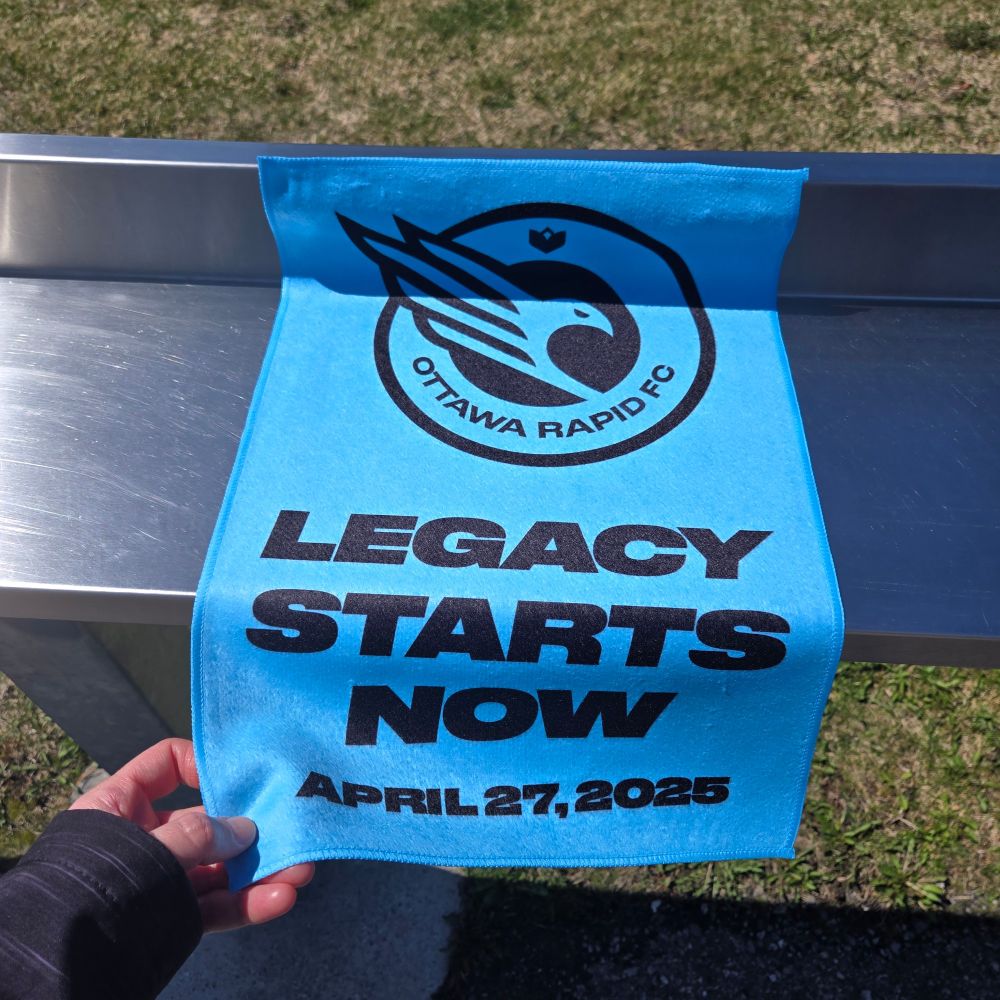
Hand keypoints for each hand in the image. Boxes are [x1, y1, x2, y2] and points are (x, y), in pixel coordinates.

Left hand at [70, 738, 313, 931]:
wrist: (59, 966)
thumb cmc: (89, 888)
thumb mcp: (143, 849)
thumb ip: (196, 836)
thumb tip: (244, 831)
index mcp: (121, 806)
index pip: (167, 765)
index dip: (203, 763)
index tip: (241, 774)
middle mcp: (145, 838)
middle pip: (207, 821)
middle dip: (251, 827)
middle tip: (292, 828)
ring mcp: (161, 880)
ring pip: (219, 867)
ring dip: (261, 869)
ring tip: (301, 870)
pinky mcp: (173, 918)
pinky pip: (216, 906)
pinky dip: (248, 903)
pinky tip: (280, 899)